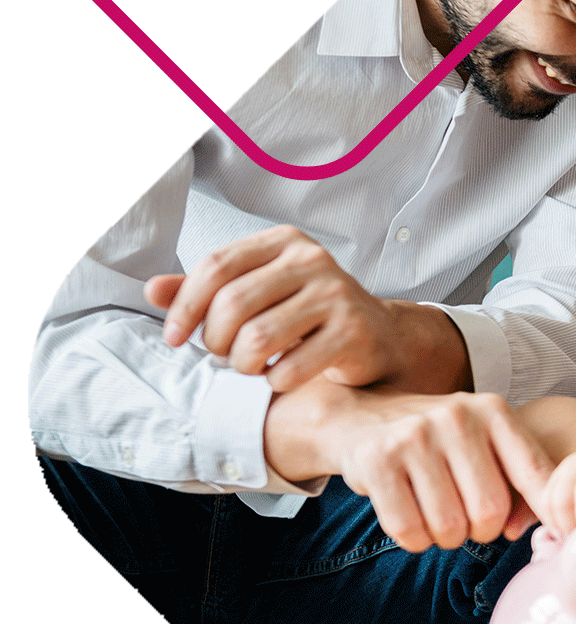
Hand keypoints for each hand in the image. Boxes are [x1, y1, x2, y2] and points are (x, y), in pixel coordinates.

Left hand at [144, 225, 469, 392]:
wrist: (376, 335)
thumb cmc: (307, 314)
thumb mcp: (259, 292)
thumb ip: (206, 289)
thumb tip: (152, 289)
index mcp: (284, 241)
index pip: (216, 266)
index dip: (185, 306)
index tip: (174, 338)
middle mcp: (312, 259)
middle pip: (233, 304)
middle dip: (214, 341)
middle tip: (222, 356)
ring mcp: (336, 294)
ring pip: (257, 339)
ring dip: (243, 365)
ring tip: (250, 367)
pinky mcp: (353, 331)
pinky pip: (291, 368)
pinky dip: (276, 382)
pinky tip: (281, 378)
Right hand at [266, 381, 554, 551]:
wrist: (362, 417)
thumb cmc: (439, 442)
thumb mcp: (485, 444)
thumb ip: (520, 483)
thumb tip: (529, 529)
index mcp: (493, 410)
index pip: (536, 474)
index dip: (544, 512)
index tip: (546, 532)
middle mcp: (457, 416)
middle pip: (490, 512)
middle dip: (480, 531)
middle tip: (465, 517)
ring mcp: (415, 435)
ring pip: (449, 527)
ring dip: (444, 538)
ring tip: (436, 514)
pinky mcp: (378, 461)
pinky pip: (409, 530)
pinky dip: (414, 539)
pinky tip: (411, 516)